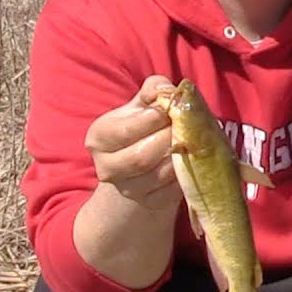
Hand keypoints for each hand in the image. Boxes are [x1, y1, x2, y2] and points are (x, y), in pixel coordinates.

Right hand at [84, 75, 180, 210]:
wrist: (143, 164)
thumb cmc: (144, 126)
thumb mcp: (143, 105)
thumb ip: (153, 90)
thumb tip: (167, 88)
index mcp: (99, 137)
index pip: (125, 130)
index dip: (153, 118)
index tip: (169, 111)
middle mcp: (107, 167)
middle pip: (141, 157)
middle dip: (169, 139)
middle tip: (186, 127)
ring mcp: (128, 189)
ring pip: (160, 175)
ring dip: (181, 156)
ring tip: (192, 140)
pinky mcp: (150, 202)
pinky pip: (173, 190)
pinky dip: (187, 174)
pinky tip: (192, 159)